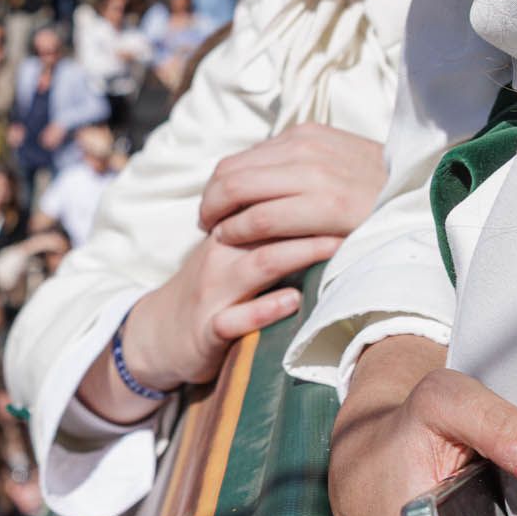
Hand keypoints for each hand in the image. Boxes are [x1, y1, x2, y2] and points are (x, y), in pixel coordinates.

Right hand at [111, 126, 386, 395]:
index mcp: (229, 230)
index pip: (266, 197)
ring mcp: (214, 290)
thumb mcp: (233, 249)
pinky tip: (294, 302)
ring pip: (257, 265)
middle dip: (311, 215)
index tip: (350, 183)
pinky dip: (265, 309)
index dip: (306, 188)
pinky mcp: (207, 329)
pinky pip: (235, 319)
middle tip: (356, 209)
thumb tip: (317, 199)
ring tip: (337, 247)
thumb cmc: (212, 287)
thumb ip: (267, 224)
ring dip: (299, 254)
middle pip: (266, 222)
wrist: (160, 332)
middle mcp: (221, 254)